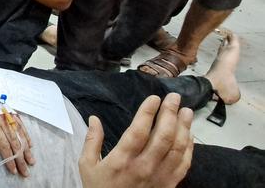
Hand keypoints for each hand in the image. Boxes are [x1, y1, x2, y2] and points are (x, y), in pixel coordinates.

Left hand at [0, 84, 34, 176]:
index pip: (3, 145)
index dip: (9, 159)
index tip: (14, 170)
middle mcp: (1, 118)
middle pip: (14, 141)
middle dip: (20, 158)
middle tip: (26, 171)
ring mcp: (6, 112)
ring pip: (19, 133)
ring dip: (26, 148)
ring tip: (31, 160)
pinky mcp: (7, 108)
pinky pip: (19, 123)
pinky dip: (25, 134)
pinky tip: (29, 143)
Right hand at [79, 93, 193, 187]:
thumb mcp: (87, 166)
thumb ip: (91, 141)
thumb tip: (94, 118)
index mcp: (122, 160)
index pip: (139, 131)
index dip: (148, 112)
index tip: (154, 97)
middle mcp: (143, 167)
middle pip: (163, 136)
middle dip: (171, 113)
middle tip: (174, 97)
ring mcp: (159, 177)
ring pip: (178, 148)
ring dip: (184, 127)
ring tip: (187, 112)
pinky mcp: (169, 185)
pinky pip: (184, 165)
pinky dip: (189, 148)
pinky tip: (189, 135)